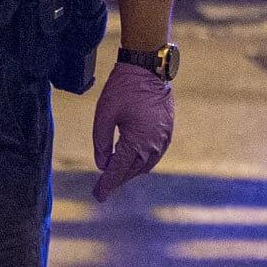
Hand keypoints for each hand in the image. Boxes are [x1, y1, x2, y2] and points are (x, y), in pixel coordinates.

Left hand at [92, 62, 173, 201]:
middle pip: (133, 171)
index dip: (107, 184)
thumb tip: (102, 165)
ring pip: (146, 165)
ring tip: (115, 176)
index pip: (118, 170)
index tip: (98, 196)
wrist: (148, 69)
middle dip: (117, 180)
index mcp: (137, 141)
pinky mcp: (168, 132)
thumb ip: (101, 142)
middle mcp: (154, 144)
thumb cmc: (124, 89)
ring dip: (130, 172)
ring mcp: (164, 139)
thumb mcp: (104, 114)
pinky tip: (132, 161)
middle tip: (102, 188)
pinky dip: (142, 162)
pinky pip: (155, 155)